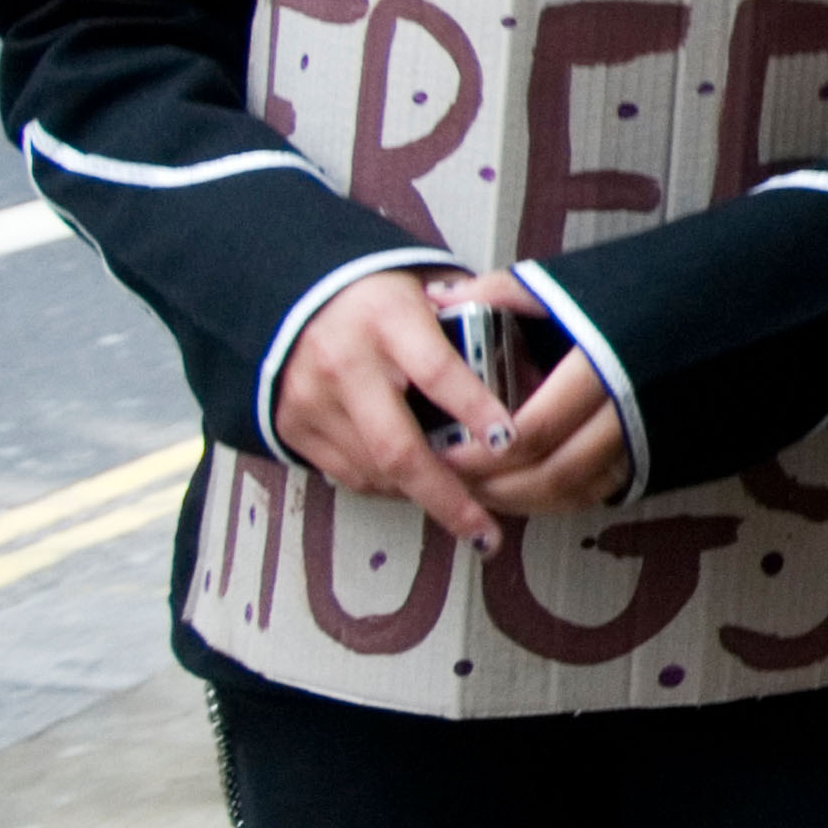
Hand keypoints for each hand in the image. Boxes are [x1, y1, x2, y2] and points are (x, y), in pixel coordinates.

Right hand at [273, 268, 516, 548]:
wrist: (291, 296)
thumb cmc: (384, 300)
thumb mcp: (434, 295)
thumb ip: (482, 329)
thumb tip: (535, 386)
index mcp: (388, 319)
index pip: (437, 371)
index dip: (474, 409)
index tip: (510, 441)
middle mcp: (344, 363)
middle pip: (398, 447)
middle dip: (447, 497)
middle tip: (487, 532)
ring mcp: (311, 400)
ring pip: (375, 472)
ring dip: (424, 498)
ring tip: (467, 516)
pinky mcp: (291, 426)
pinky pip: (348, 475)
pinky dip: (389, 489)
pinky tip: (419, 491)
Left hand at [453, 274, 635, 516]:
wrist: (729, 306)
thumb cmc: (651, 292)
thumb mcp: (578, 283)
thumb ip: (508, 291)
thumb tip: (438, 296)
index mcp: (604, 366)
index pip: (534, 429)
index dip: (483, 452)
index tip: (442, 454)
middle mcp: (630, 410)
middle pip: (553, 471)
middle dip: (495, 484)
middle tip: (452, 481)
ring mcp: (648, 438)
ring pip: (576, 490)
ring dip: (522, 499)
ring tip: (479, 490)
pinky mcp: (657, 453)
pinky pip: (600, 491)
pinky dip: (556, 499)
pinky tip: (525, 489)